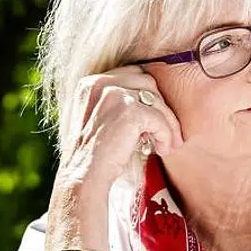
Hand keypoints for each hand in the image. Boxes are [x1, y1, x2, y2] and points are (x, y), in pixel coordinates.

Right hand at [56, 65, 183, 191]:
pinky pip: (159, 119)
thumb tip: (153, 97)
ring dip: (168, 123)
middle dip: (161, 108)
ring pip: (157, 100)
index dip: (148, 95)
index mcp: (90, 82)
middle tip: (166, 133)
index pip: (133, 75)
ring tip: (167, 144)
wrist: (83, 176)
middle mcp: (100, 83)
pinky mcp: (129, 111)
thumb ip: (117, 102)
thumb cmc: (92, 154)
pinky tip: (162, 150)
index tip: (154, 118)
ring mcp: (114, 94)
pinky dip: (166, 135)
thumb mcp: (99, 118)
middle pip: (148, 83)